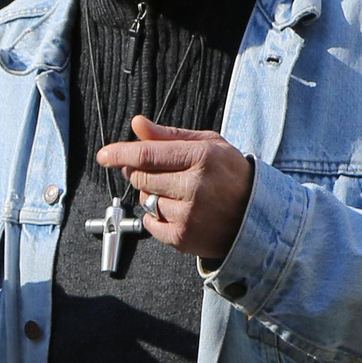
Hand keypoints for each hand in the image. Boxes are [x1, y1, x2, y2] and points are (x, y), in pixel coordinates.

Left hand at [97, 117, 251, 263]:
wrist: (257, 216)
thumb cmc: (230, 175)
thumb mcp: (208, 145)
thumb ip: (169, 135)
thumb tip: (137, 124)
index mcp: (202, 158)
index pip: (147, 154)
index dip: (120, 153)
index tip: (104, 155)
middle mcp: (195, 187)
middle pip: (141, 177)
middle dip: (139, 172)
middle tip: (157, 172)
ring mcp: (188, 215)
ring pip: (145, 200)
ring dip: (152, 194)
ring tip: (178, 193)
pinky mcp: (183, 238)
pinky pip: (149, 223)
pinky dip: (156, 216)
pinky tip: (178, 210)